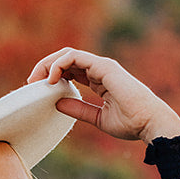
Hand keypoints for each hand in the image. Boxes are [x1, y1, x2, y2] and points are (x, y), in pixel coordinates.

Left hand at [27, 48, 179, 143]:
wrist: (149, 122)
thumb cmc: (131, 123)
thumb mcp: (98, 118)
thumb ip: (78, 110)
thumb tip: (57, 104)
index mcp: (100, 80)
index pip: (71, 70)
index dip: (53, 76)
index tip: (38, 90)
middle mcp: (100, 70)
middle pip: (66, 59)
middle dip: (45, 68)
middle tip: (30, 83)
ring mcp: (102, 66)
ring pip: (68, 55)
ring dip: (48, 64)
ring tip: (36, 80)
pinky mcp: (103, 67)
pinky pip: (75, 57)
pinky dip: (59, 64)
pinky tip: (50, 79)